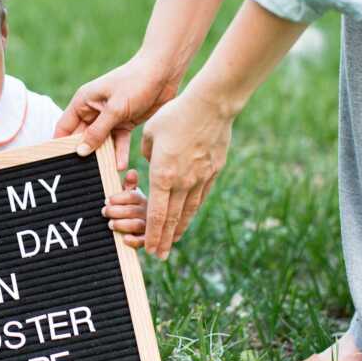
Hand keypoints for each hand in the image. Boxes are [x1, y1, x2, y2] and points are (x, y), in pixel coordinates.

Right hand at [55, 55, 177, 169]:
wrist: (164, 72)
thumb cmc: (135, 82)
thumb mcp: (115, 109)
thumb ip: (98, 132)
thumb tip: (80, 152)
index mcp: (83, 101)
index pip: (65, 127)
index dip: (59, 144)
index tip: (57, 163)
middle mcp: (93, 110)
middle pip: (82, 137)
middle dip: (83, 154)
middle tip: (83, 174)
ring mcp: (109, 117)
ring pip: (101, 142)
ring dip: (103, 156)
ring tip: (103, 174)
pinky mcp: (124, 122)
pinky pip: (117, 141)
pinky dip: (119, 152)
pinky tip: (120, 165)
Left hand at [102, 169, 146, 247]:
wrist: (146, 227)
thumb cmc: (133, 207)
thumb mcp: (130, 195)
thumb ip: (129, 185)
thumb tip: (131, 172)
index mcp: (143, 199)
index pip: (133, 196)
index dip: (119, 198)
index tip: (107, 200)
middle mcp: (149, 211)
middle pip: (134, 210)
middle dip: (116, 211)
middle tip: (104, 212)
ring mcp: (151, 227)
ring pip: (138, 224)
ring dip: (122, 225)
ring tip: (110, 224)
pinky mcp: (150, 241)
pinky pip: (144, 241)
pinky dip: (134, 240)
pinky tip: (125, 239)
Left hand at [141, 90, 232, 258]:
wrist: (210, 105)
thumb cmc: (175, 115)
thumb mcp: (151, 134)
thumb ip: (147, 155)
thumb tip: (151, 165)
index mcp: (163, 176)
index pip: (157, 214)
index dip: (153, 235)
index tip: (150, 250)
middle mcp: (183, 182)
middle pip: (173, 219)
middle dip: (165, 240)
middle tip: (160, 255)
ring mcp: (201, 178)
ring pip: (189, 211)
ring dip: (180, 228)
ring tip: (174, 241)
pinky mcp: (213, 172)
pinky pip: (201, 196)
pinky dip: (193, 209)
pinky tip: (189, 214)